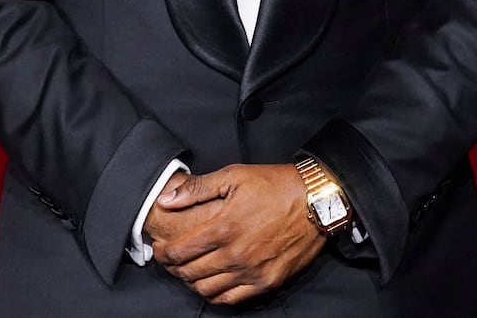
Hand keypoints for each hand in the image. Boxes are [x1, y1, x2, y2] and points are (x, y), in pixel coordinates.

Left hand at [154, 163, 325, 305]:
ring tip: (190, 271)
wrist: (316, 201)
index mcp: (224, 227)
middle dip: (174, 267)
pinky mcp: (267, 282)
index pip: (180, 251)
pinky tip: (213, 283)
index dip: (163, 252)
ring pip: (208, 290)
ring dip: (193, 282)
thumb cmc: (276, 185)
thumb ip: (198, 188)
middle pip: (190, 273)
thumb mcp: (234, 176)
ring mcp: (252, 271)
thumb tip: (166, 200)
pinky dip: (217, 295)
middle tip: (171, 260)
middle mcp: (235, 254)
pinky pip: (232, 299)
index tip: (159, 249)